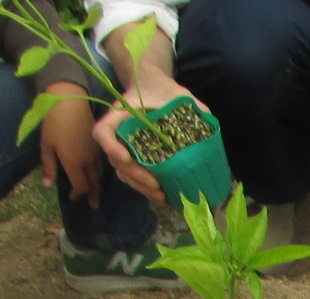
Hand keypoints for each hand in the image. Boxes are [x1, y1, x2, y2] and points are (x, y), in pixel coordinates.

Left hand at [38, 86, 101, 206]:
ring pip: (99, 174)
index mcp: (74, 163)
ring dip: (97, 185)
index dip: (77, 194)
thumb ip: (49, 167)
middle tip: (93, 205)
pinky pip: (101, 164)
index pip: (80, 186)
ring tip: (96, 192)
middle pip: (93, 183)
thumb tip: (48, 185)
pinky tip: (97, 173)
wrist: (69, 101)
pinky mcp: (98, 145)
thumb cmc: (54, 123)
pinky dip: (99, 172)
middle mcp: (88, 162)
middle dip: (93, 195)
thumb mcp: (46, 145)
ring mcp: (95, 153)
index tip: (72, 198)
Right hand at [93, 78, 202, 204]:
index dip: (111, 147)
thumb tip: (206, 121)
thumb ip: (190, 105)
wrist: (158, 91)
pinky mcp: (136, 158)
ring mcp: (125, 148)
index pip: (103, 132)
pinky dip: (145, 188)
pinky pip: (134, 177)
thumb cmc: (163, 91)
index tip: (126, 158)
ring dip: (140, 187)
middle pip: (116, 161)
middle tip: (155, 186)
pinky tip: (162, 196)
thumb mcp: (177, 93)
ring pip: (125, 173)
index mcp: (120, 116)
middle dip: (135, 176)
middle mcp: (118, 134)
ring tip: (161, 196)